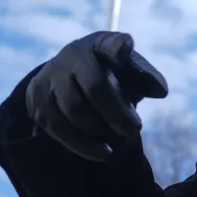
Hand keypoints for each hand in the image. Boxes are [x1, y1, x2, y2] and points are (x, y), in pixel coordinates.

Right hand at [25, 32, 167, 160]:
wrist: (69, 78)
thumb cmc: (110, 74)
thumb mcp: (130, 71)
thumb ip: (146, 78)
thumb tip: (160, 91)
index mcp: (100, 43)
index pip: (110, 43)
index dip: (118, 47)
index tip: (124, 50)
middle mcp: (72, 54)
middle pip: (95, 86)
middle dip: (117, 113)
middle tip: (135, 129)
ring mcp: (51, 75)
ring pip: (74, 109)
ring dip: (100, 129)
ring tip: (122, 141)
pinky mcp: (36, 98)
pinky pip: (58, 127)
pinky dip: (82, 144)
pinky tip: (103, 153)